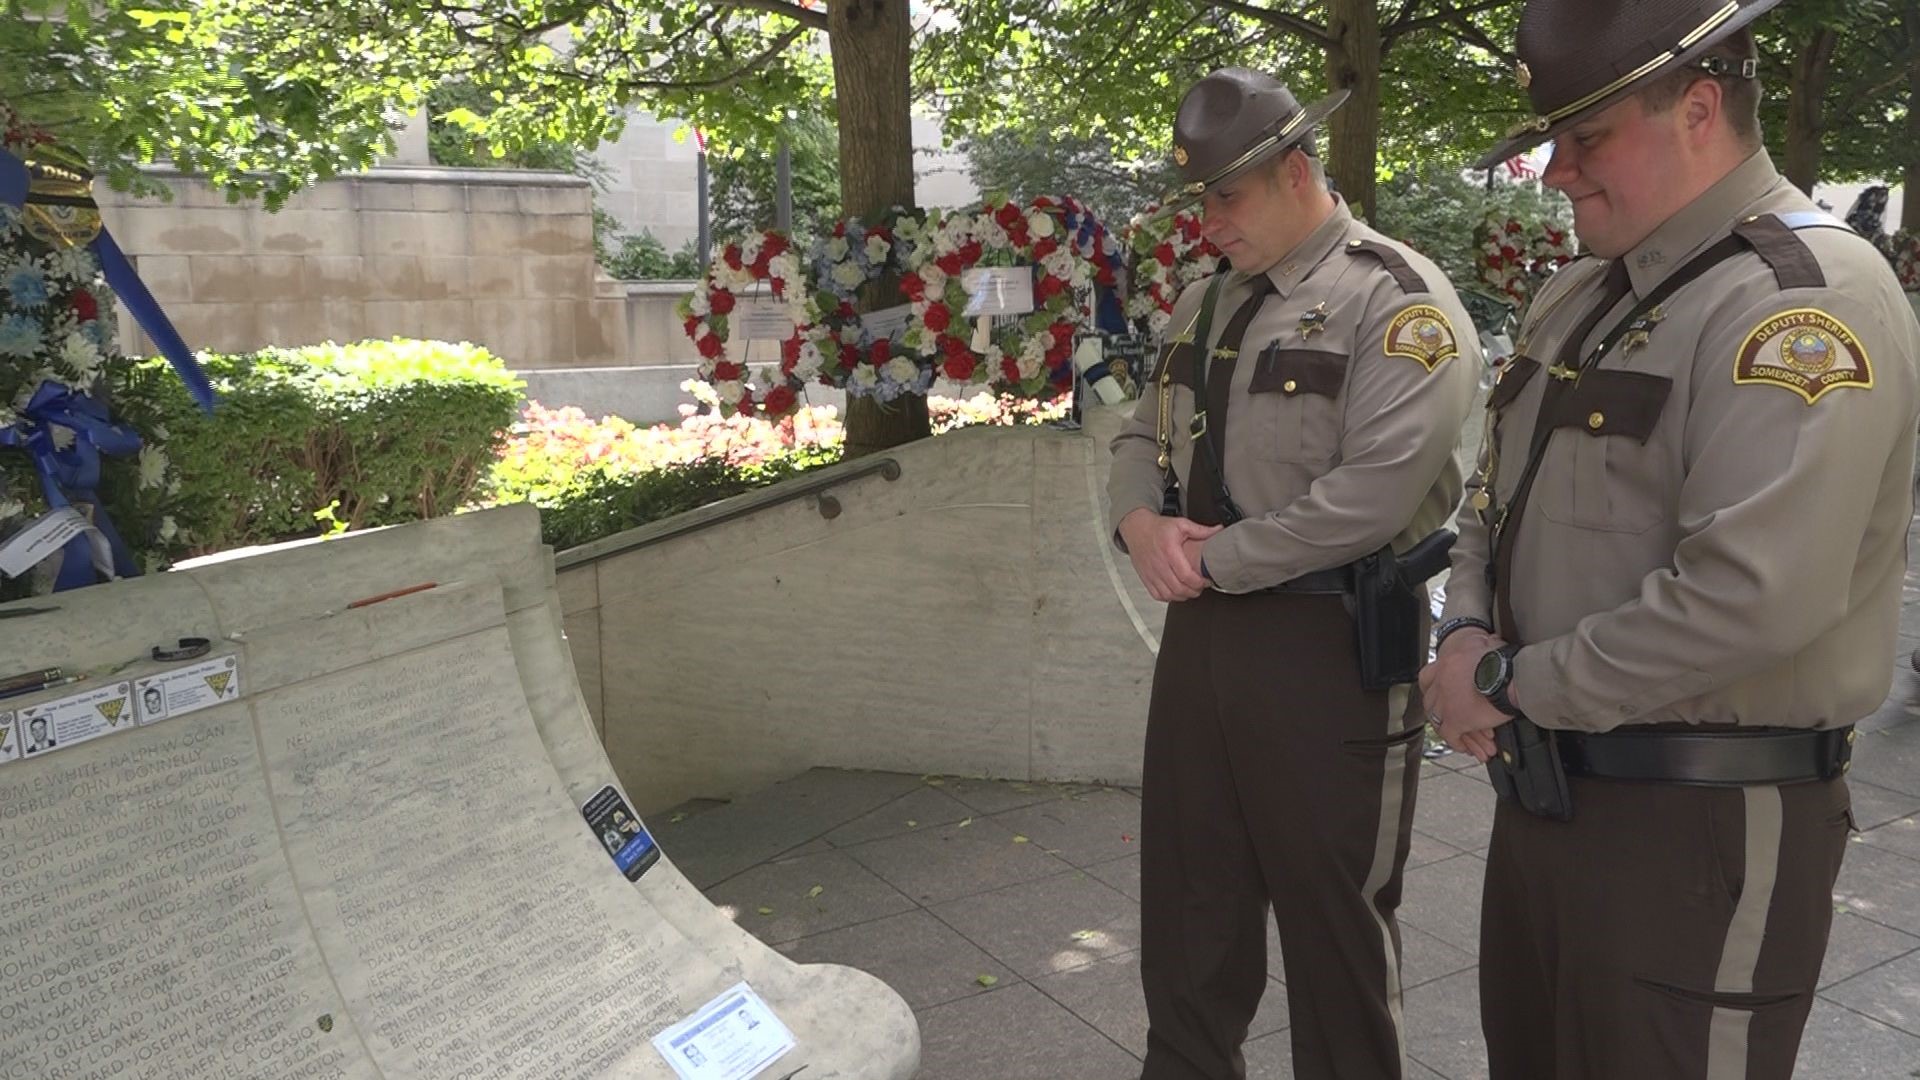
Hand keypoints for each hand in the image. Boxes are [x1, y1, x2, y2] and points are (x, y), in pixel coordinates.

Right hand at [1119, 509, 1220, 601]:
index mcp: (1169, 550)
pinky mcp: (1146, 578)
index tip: (1206, 580)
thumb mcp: (1181, 524)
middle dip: (1194, 591)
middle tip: (1200, 587)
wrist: (1137, 529)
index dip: (1199, 582)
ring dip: (1182, 596)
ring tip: (1190, 590)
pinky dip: (1169, 597)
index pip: (1185, 575)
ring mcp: (1151, 573)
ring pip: (1168, 595)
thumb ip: (1201, 530)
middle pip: (1178, 588)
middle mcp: (1158, 563)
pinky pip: (1158, 595)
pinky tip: (1176, 592)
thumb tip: (1218, 531)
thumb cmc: (1157, 528)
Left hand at [1417, 629, 1503, 761]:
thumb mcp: (1491, 646)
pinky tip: (1467, 747)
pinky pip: (1450, 735)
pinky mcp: (1455, 719)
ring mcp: (1445, 700)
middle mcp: (1441, 680)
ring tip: (1464, 738)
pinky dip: (1458, 742)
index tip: (1439, 698)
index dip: (1433, 690)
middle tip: (1453, 722)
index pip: (1428, 677)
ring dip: (1452, 730)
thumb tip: (1493, 640)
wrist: (1513, 675)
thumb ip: (1485, 645)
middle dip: (1442, 714)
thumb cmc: (1508, 661)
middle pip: (1432, 701)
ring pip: (1439, 720)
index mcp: (1449, 660)